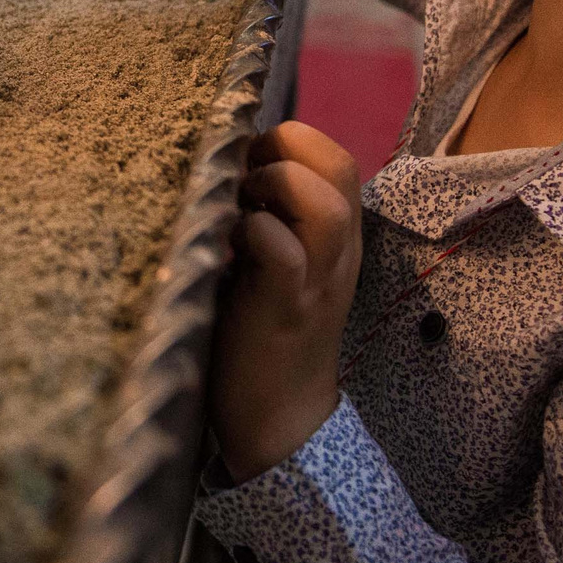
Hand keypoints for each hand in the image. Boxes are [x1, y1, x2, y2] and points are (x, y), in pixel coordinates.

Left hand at [211, 122, 363, 481]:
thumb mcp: (277, 266)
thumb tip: (223, 166)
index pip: (336, 159)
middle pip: (338, 165)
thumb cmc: (264, 335)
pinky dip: (252, 233)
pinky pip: (282, 252)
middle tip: (240, 177)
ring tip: (238, 206)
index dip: (290, 141)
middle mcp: (337, 252)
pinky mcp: (286, 309)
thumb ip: (269, 220)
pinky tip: (225, 245)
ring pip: (323, 204)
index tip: (245, 161)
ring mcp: (317, 280)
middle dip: (283, 150)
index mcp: (336, 237)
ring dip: (272, 187)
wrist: (278, 421)